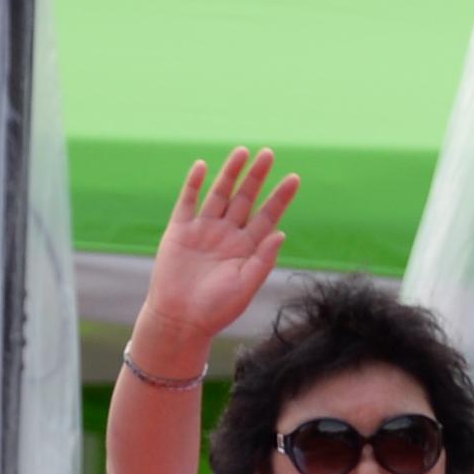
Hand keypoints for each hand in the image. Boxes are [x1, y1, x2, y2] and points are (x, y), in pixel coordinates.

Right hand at [136, 148, 296, 371]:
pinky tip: (202, 166)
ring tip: (242, 152)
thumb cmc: (216, 310)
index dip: (280, 197)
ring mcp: (203, 230)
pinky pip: (188, 202)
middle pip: (245, 199)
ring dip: (230, 173)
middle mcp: (227, 235)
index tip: (294, 178)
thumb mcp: (246, 286)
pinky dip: (193, 184)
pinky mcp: (179, 231)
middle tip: (269, 154)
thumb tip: (281, 233)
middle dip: (257, 177)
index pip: (267, 216)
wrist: (180, 321)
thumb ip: (263, 260)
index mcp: (246, 248)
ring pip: (219, 194)